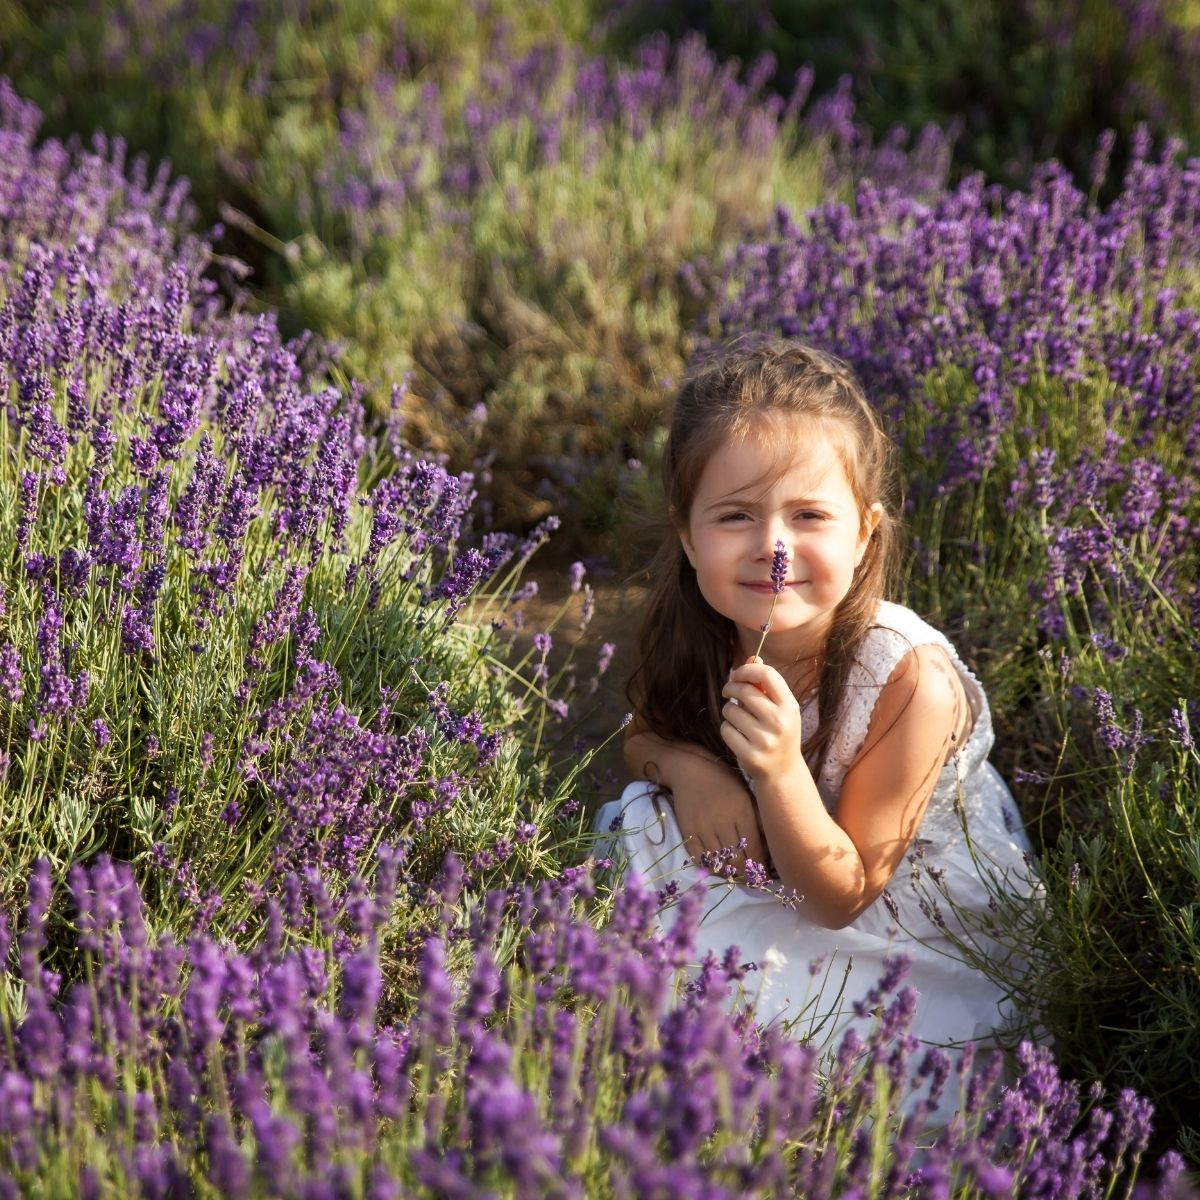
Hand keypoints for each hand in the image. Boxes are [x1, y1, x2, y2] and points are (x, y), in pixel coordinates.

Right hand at [663, 752, 767, 876]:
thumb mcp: (746, 795)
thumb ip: (758, 819)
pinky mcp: (688, 831)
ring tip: (737, 875)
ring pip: (719, 862)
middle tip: (752, 879)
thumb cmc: (723, 780)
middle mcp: (722, 821)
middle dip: (747, 873)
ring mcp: (703, 827)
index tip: (765, 874)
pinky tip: (718, 868)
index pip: (754, 849)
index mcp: (741, 811)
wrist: (689, 769)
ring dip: (730, 873)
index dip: (761, 867)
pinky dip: (710, 867)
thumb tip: (771, 844)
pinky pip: (699, 858)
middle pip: (737, 860)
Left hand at [720, 656, 803, 782]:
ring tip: (741, 721)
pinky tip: (739, 736)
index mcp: (790, 706)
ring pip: (730, 710)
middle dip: (731, 688)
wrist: (783, 771)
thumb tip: (753, 658)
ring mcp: (765, 740)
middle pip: (743, 690)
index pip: (766, 675)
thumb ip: (766, 684)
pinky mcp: (749, 755)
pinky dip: (727, 729)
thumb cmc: (778, 731)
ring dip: (730, 712)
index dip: (746, 669)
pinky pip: (725, 729)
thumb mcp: (780, 707)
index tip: (736, 673)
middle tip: (728, 691)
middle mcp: (779, 722)